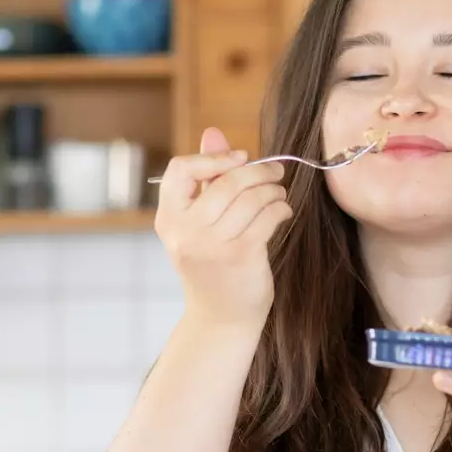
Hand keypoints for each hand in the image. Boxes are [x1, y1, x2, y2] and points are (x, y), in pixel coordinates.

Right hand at [154, 127, 292, 327]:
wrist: (221, 318)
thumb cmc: (212, 265)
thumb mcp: (199, 223)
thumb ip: (205, 178)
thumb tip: (213, 132)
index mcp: (168, 219)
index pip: (181, 170)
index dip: (214, 158)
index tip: (240, 158)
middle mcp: (185, 232)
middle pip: (227, 181)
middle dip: (258, 171)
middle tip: (276, 172)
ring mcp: (211, 246)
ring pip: (251, 198)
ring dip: (273, 191)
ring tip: (279, 195)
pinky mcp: (240, 257)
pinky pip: (267, 217)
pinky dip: (280, 209)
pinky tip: (283, 212)